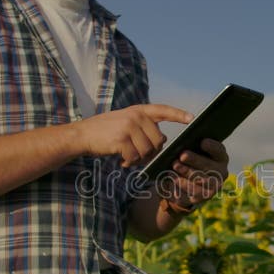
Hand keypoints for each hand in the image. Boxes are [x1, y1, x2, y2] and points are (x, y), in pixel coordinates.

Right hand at [74, 104, 192, 166]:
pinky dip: (129, 163)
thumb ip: (143, 127)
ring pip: (147, 151)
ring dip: (139, 159)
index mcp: (139, 110)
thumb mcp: (125, 121)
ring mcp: (129, 127)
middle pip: (158, 141)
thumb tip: (162, 141)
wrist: (82, 135)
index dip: (178, 114)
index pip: (163, 110)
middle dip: (150, 152)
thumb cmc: (106, 132)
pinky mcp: (122, 139)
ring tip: (127, 157)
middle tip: (137, 155)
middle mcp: (136, 116)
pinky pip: (135, 158)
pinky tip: (121, 160)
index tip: (192, 118)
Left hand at [167, 138, 229, 205]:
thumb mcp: (192, 151)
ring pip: (200, 180)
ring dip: (187, 173)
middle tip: (182, 155)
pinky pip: (191, 193)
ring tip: (174, 167)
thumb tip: (179, 143)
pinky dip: (180, 185)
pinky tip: (171, 179)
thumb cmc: (190, 161)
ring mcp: (213, 187)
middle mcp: (221, 173)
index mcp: (220, 157)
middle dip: (195, 160)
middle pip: (209, 166)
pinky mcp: (202, 198)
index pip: (219, 150)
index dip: (212, 146)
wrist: (187, 183)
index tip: (202, 142)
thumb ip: (190, 145)